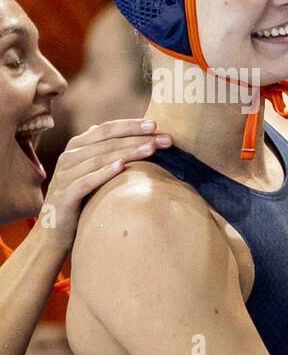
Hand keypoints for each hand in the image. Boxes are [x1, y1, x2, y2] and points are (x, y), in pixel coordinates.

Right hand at [41, 120, 170, 252]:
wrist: (55, 230)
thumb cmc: (84, 198)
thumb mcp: (95, 172)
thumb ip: (109, 153)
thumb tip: (139, 137)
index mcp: (77, 147)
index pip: (106, 129)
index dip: (130, 125)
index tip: (156, 124)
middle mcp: (69, 157)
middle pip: (106, 141)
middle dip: (137, 138)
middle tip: (164, 139)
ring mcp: (64, 176)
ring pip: (98, 158)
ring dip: (126, 152)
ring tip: (151, 149)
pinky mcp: (64, 195)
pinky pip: (85, 182)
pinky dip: (103, 173)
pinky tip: (121, 167)